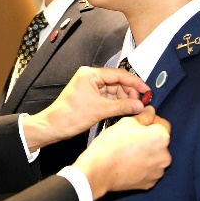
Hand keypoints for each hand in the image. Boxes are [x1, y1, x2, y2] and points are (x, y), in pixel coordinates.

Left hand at [23, 66, 148, 150]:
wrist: (54, 126)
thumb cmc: (69, 116)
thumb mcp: (100, 110)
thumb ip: (122, 106)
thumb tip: (139, 105)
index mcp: (90, 74)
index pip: (118, 74)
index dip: (134, 82)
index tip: (146, 90)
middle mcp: (90, 77)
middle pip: (117, 81)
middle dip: (129, 92)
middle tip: (141, 102)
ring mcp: (90, 86)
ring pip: (114, 90)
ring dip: (124, 98)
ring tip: (134, 108)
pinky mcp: (90, 96)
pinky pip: (108, 97)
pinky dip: (117, 103)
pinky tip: (125, 109)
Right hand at [71, 107, 170, 198]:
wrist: (99, 172)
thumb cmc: (111, 145)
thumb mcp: (126, 122)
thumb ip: (143, 116)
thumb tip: (151, 112)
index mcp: (161, 138)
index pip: (163, 123)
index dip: (151, 121)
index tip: (140, 124)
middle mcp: (165, 156)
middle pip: (160, 142)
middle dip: (149, 138)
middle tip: (131, 138)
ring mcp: (158, 171)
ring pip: (155, 156)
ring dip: (147, 153)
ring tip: (129, 152)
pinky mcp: (150, 182)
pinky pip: (150, 170)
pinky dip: (143, 166)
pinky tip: (129, 163)